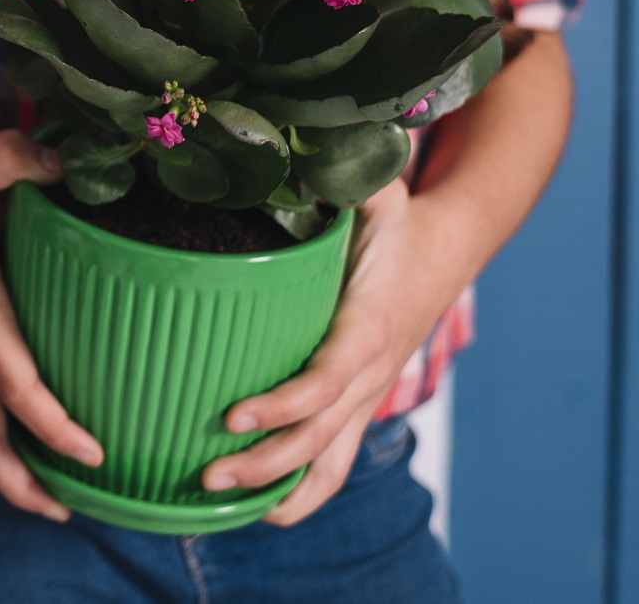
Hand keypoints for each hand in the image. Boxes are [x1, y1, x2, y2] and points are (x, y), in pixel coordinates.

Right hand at [0, 131, 103, 520]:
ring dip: (9, 476)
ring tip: (60, 505)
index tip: (94, 452)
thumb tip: (84, 160)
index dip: (52, 424)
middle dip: (22, 482)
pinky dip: (3, 447)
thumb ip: (26, 156)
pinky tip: (39, 459)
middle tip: (71, 508)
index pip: (13, 381)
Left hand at [201, 180, 454, 524]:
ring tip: (217, 501)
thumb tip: (290, 145)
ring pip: (330, 460)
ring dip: (279, 487)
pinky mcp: (359, 400)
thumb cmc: (398, 218)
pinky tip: (256, 506)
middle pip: (320, 435)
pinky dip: (301, 489)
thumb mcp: (375, 191)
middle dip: (264, 462)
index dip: (283, 405)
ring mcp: (367, 392)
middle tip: (204, 474)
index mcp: (367, 324)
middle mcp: (370, 369)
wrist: (447, 247)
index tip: (233, 415)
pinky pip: (334, 458)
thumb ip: (340, 176)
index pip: (326, 378)